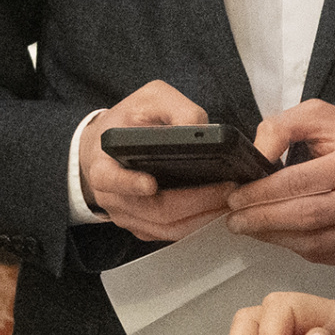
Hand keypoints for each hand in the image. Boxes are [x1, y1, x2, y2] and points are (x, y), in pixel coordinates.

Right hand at [78, 80, 237, 243]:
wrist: (108, 148)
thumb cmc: (129, 122)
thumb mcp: (149, 100)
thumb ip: (175, 108)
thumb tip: (202, 130)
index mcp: (104, 164)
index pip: (110, 179)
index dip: (130, 184)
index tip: (150, 184)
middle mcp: (113, 197)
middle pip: (154, 210)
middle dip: (193, 202)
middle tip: (225, 189)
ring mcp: (128, 217)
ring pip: (167, 228)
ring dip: (202, 217)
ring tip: (230, 200)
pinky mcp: (143, 228)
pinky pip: (171, 234)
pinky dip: (197, 224)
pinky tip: (218, 209)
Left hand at [225, 101, 334, 266]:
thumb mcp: (323, 116)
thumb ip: (283, 127)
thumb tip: (256, 155)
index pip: (301, 182)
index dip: (262, 193)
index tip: (236, 197)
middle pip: (307, 217)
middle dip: (262, 220)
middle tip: (234, 219)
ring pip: (315, 243)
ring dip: (275, 238)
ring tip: (251, 227)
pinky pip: (328, 257)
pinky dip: (298, 249)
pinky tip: (281, 235)